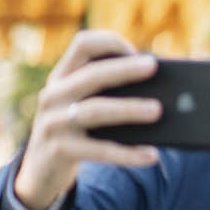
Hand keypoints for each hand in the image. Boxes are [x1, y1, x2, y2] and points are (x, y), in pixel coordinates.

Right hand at [15, 32, 164, 209]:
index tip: (137, 51)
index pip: (82, 44)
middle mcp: (54, 94)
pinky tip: (151, 155)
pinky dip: (127, 153)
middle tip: (153, 67)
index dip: (110, 42)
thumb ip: (112, 91)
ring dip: (127, 109)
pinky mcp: (59, 150)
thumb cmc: (79, 129)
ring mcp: (53, 122)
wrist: (43, 167)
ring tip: (157, 110)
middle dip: (123, 69)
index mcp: (63, 76)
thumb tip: (167, 93)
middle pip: (91, 75)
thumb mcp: (84, 103)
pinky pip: (99, 150)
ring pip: (94, 111)